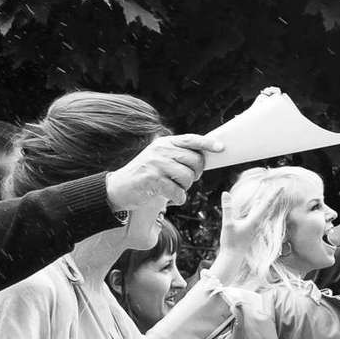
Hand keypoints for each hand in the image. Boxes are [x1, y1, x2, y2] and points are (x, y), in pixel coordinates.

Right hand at [104, 133, 222, 211]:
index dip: (207, 143)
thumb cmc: (145, 175)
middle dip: (196, 174)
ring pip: (188, 177)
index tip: (221, 148)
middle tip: (185, 180)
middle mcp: (160, 150)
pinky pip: (178, 192)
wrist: (118, 188)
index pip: (190, 140)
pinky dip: (178, 198)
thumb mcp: (160, 158)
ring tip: (173, 188)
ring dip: (185, 187)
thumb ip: (178, 155)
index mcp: (164, 143)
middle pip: (195, 161)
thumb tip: (206, 156)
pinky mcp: (152, 180)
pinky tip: (171, 198)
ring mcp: (155, 164)